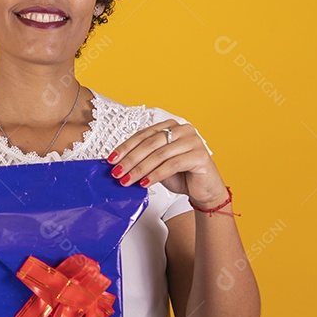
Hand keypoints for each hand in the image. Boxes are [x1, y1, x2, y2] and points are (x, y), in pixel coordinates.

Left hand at [107, 119, 227, 207]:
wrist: (204, 190)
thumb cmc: (182, 176)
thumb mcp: (157, 165)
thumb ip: (142, 159)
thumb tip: (117, 163)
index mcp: (171, 126)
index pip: (143, 135)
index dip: (125, 147)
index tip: (111, 159)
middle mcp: (183, 130)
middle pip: (150, 143)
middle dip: (130, 159)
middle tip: (117, 172)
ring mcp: (193, 141)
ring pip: (159, 154)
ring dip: (140, 169)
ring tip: (127, 180)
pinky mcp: (200, 155)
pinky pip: (172, 164)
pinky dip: (155, 175)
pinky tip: (145, 183)